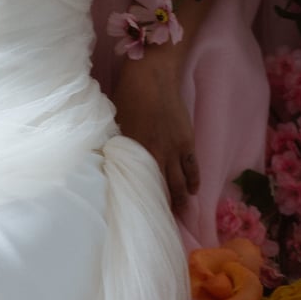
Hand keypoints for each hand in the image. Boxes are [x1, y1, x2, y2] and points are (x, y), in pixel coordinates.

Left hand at [112, 53, 199, 210]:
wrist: (152, 75)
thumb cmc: (126, 96)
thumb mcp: (113, 124)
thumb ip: (115, 146)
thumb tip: (107, 162)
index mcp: (134, 152)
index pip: (138, 184)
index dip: (140, 201)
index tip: (138, 216)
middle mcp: (156, 154)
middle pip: (162, 188)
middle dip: (164, 207)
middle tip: (163, 223)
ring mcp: (174, 148)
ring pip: (180, 181)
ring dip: (181, 199)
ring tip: (182, 215)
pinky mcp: (187, 140)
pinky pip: (192, 166)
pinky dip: (193, 180)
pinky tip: (193, 191)